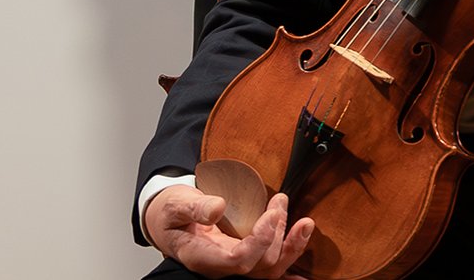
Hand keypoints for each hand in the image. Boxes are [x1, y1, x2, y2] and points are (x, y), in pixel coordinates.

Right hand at [145, 187, 313, 277]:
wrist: (167, 220)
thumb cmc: (172, 213)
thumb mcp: (176, 204)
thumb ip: (195, 207)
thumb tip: (217, 207)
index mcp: (202, 256)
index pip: (238, 259)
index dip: (260, 240)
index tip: (271, 214)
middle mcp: (220, 266)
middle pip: (260, 265)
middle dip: (277, 233)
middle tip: (280, 202)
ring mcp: (234, 266)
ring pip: (269, 269)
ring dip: (291, 246)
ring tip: (305, 223)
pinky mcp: (245, 259)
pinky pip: (269, 270)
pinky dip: (289, 266)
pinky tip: (305, 271)